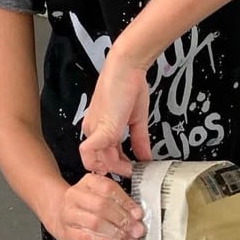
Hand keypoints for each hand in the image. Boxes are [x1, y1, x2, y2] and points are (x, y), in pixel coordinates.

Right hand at [47, 173, 144, 239]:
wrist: (59, 215)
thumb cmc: (86, 206)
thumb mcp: (100, 196)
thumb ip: (118, 202)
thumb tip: (137, 216)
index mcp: (88, 182)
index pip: (108, 188)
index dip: (125, 202)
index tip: (138, 214)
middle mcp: (75, 195)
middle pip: (102, 206)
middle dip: (123, 220)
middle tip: (137, 230)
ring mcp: (68, 214)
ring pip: (95, 222)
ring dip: (116, 233)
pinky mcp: (65, 232)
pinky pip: (87, 239)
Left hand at [79, 50, 151, 177]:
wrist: (126, 67)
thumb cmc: (129, 85)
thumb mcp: (137, 119)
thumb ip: (140, 140)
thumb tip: (146, 157)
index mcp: (99, 127)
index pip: (103, 154)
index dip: (117, 165)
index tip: (132, 168)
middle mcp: (93, 130)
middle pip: (99, 161)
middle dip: (117, 170)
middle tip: (134, 173)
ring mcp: (95, 130)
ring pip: (97, 161)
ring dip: (116, 169)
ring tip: (132, 170)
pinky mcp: (101, 129)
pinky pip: (94, 153)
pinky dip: (108, 163)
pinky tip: (126, 163)